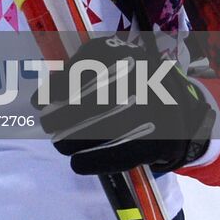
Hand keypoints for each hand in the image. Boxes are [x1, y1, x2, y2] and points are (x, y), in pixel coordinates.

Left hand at [34, 34, 215, 175]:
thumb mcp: (110, 65)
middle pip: (87, 102)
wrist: (180, 108)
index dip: (56, 88)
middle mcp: (137, 79)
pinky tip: (77, 163)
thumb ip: (76, 74)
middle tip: (47, 126)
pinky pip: (117, 154)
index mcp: (123, 55)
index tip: (39, 102)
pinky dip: (92, 161)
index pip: (82, 70)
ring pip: (99, 129)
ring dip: (71, 140)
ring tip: (60, 145)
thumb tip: (42, 98)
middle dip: (59, 117)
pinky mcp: (156, 140)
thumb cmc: (133, 83)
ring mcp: (149, 110)